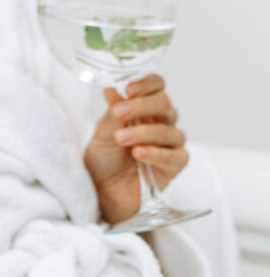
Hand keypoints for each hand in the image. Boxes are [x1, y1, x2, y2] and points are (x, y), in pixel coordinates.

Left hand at [84, 73, 188, 224]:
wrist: (102, 192)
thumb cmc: (104, 160)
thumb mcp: (102, 134)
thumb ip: (112, 114)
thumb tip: (112, 89)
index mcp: (144, 109)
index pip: (156, 86)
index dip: (147, 84)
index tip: (130, 89)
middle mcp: (161, 122)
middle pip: (164, 104)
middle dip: (141, 107)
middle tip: (119, 114)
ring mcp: (170, 143)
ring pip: (168, 130)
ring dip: (142, 132)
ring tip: (120, 138)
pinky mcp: (174, 165)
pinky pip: (174, 156)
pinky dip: (156, 153)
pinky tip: (139, 154)